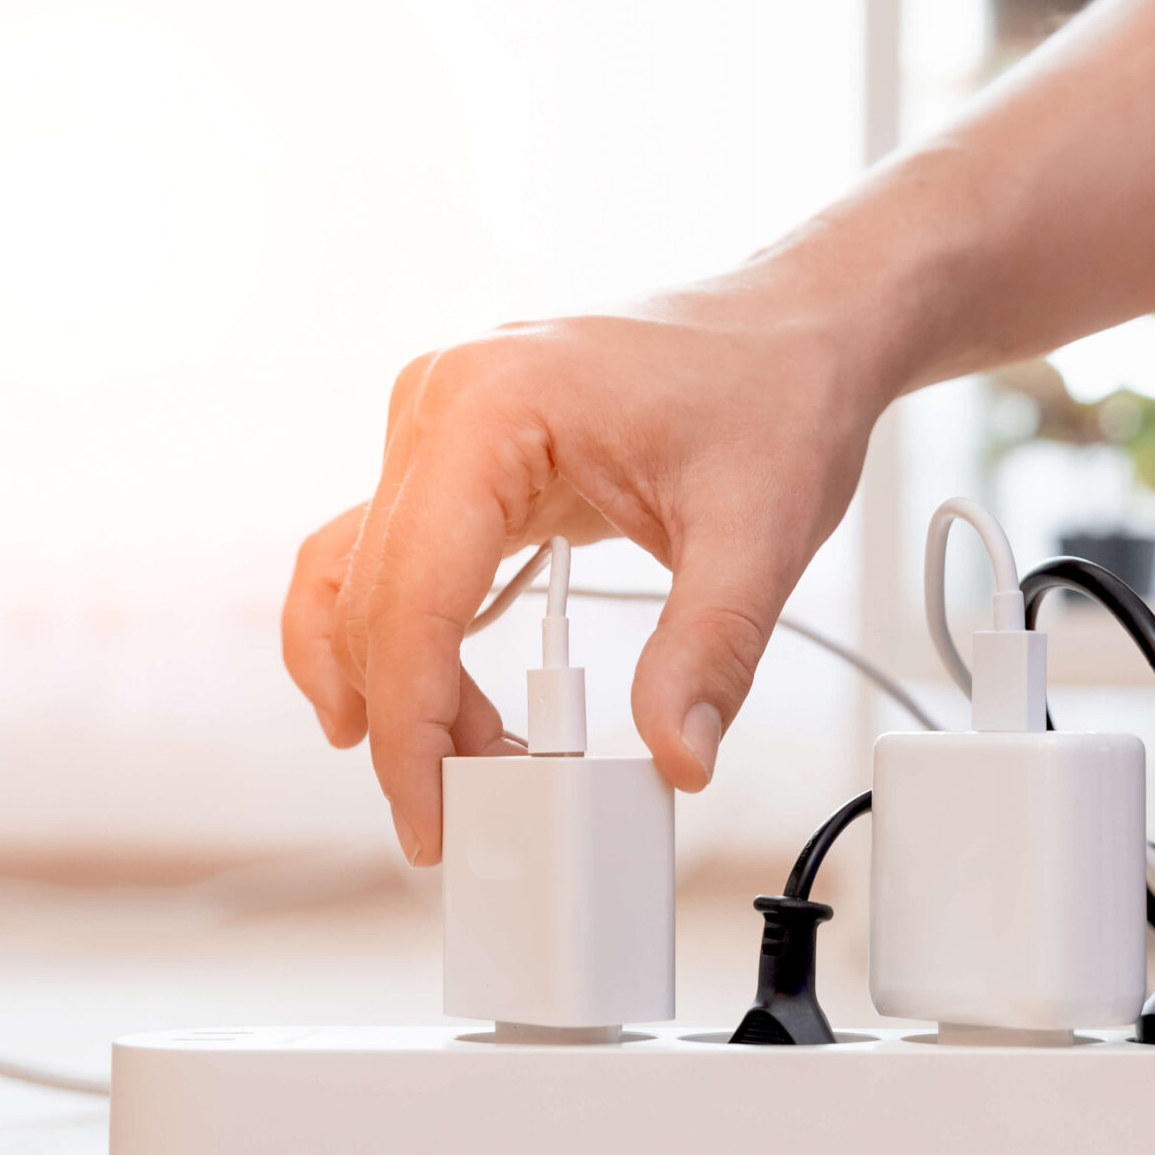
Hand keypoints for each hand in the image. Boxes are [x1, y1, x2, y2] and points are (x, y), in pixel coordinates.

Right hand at [282, 280, 885, 864]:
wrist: (795, 331)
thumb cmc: (775, 398)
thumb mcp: (760, 536)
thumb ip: (709, 654)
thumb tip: (676, 759)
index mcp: (491, 407)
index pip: (410, 599)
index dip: (410, 730)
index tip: (431, 822)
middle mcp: (437, 403)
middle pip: (371, 600)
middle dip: (408, 724)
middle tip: (471, 816)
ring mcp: (434, 423)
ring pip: (360, 583)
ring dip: (395, 686)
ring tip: (472, 763)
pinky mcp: (452, 451)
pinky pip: (391, 559)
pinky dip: (407, 641)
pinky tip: (449, 710)